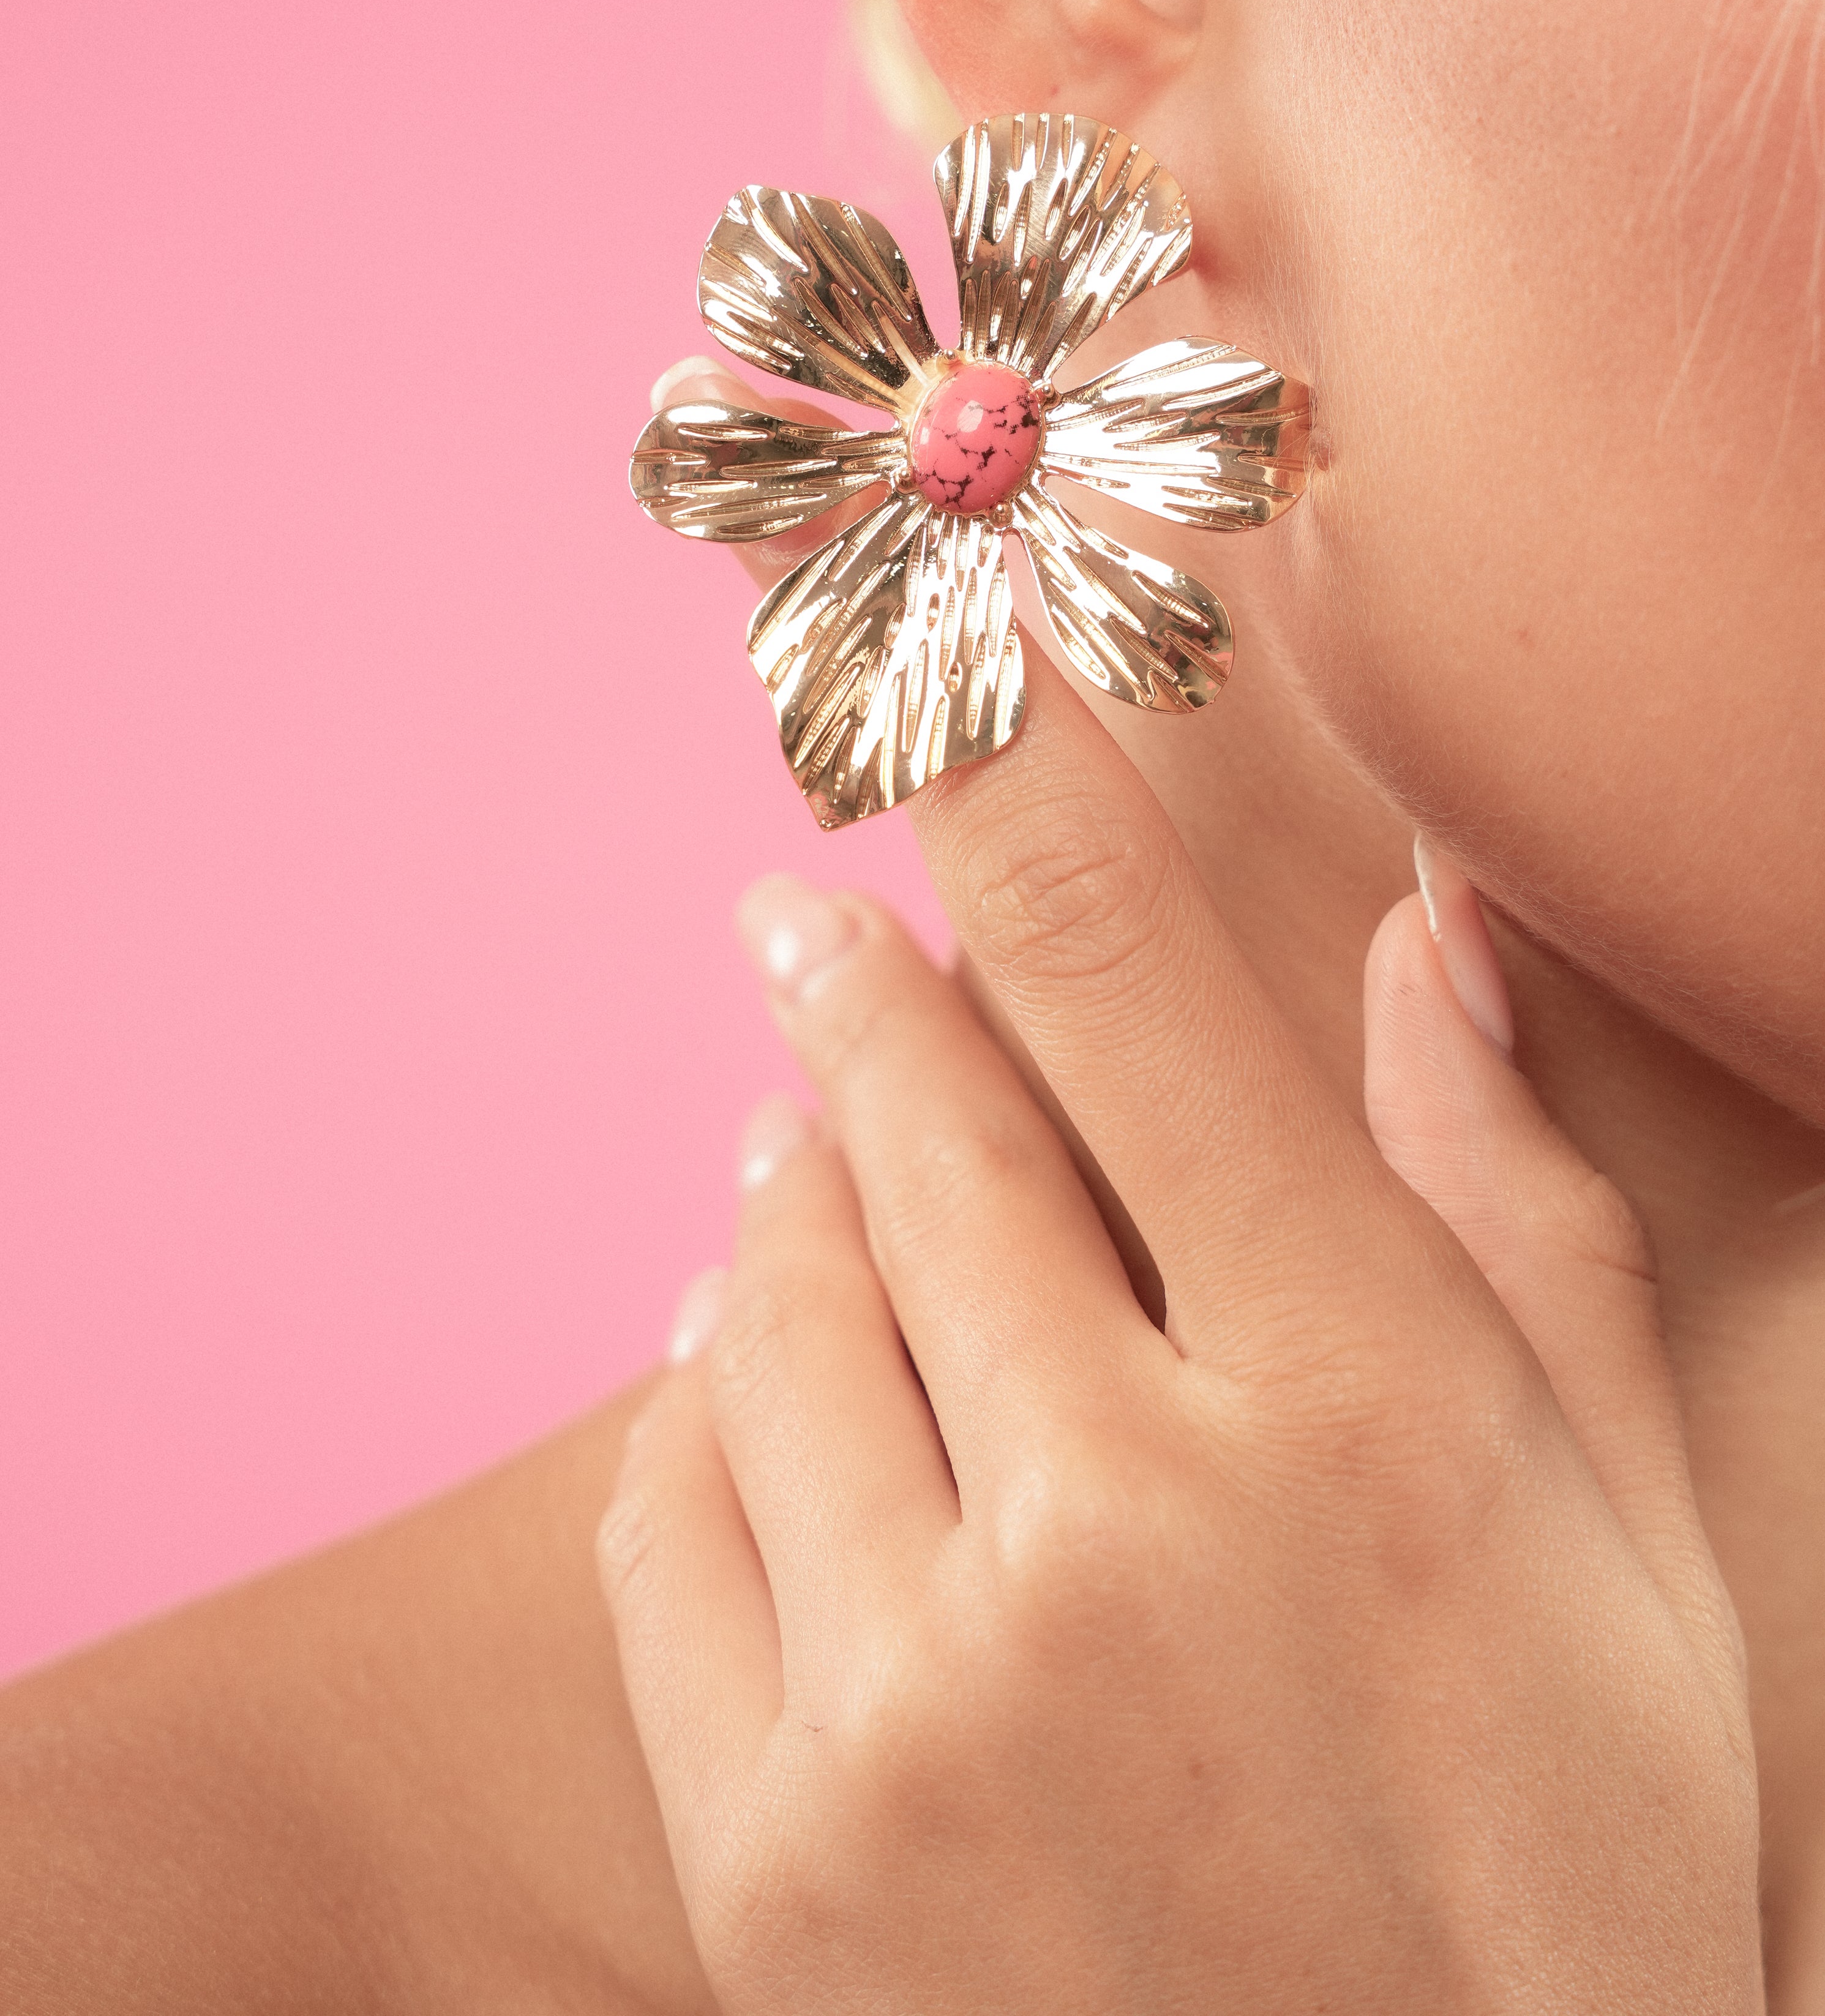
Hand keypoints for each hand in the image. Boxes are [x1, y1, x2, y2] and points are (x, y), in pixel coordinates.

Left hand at [603, 446, 1760, 2011]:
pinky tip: (743, 1363)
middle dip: (862, 982)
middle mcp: (1120, 1522)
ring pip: (767, 1299)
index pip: (1130, 983)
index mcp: (1358, 1413)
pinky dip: (698, 1400)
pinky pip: (669, 1516)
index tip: (932, 678)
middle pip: (914, 1119)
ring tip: (802, 1145)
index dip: (1013, 789)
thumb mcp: (1634, 1548)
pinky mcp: (778, 1858)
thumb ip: (1528, 1213)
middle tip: (819, 915)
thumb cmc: (1564, 1883)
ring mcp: (923, 1699)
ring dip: (784, 1187)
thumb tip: (1427, 933)